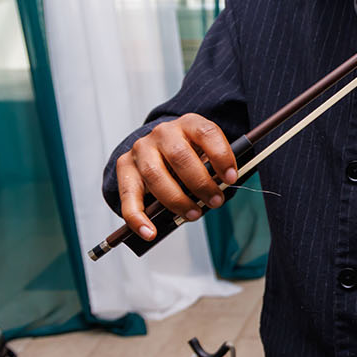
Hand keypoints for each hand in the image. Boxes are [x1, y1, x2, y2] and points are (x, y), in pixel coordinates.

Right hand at [115, 114, 237, 240]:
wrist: (159, 148)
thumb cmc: (190, 155)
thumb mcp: (206, 154)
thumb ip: (213, 168)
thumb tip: (220, 193)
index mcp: (189, 124)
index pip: (206, 133)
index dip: (221, 155)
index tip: (231, 178)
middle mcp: (163, 133)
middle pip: (180, 156)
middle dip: (200, 183)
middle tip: (215, 201)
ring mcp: (142, 149)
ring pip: (155, 175)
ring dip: (176, 200)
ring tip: (193, 214)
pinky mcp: (125, 167)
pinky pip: (129, 196)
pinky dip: (138, 218)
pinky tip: (150, 232)